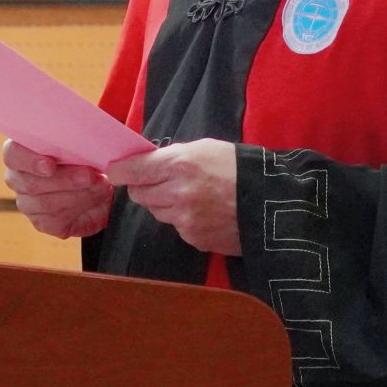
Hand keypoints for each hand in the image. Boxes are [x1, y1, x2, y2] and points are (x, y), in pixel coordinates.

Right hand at [2, 140, 111, 238]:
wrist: (102, 185)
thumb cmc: (89, 156)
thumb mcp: (86, 142)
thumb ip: (82, 140)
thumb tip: (94, 145)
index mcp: (21, 151)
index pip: (12, 153)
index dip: (29, 159)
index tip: (50, 164)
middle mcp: (18, 178)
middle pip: (31, 183)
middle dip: (65, 179)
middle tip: (90, 175)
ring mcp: (27, 202)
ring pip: (45, 203)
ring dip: (78, 194)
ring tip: (101, 185)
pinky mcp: (41, 222)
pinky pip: (55, 220)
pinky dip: (79, 210)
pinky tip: (94, 200)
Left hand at [104, 140, 238, 255]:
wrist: (271, 202)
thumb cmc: (237, 167)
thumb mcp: (204, 148)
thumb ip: (171, 156)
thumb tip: (143, 163)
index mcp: (180, 164)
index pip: (133, 170)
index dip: (120, 171)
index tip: (115, 171)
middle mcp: (178, 193)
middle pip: (140, 194)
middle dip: (146, 187)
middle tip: (162, 181)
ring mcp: (185, 220)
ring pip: (156, 212)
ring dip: (165, 204)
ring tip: (191, 195)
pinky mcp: (194, 238)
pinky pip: (176, 227)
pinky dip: (183, 220)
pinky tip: (204, 212)